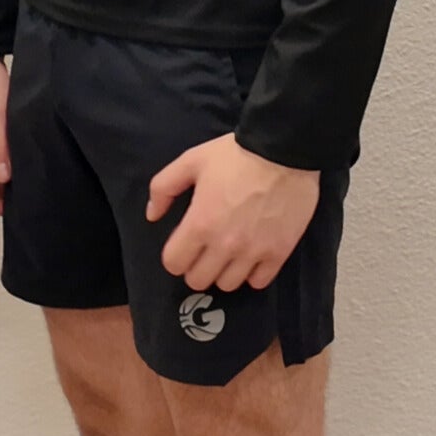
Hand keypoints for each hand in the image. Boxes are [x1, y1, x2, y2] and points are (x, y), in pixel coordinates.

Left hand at [146, 133, 320, 292]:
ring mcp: (253, 252)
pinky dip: (252, 273)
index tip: (184, 242)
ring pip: (228, 285)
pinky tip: (252, 255)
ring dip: (224, 271)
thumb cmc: (235, 154)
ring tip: (229, 252)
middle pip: (198, 280)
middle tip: (205, 249)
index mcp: (200, 224)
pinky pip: (259, 282)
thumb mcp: (191, 160)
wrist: (283, 149)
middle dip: (196, 266)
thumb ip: (164, 187)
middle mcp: (224, 246)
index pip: (174, 264)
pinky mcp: (279, 253)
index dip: (175, 254)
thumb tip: (152, 215)